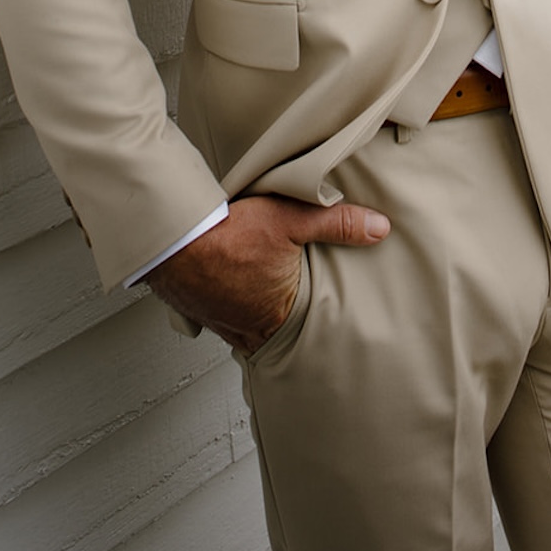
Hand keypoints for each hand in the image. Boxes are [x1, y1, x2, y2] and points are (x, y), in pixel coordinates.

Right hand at [145, 193, 390, 354]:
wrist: (171, 238)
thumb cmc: (228, 232)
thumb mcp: (291, 219)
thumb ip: (337, 224)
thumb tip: (379, 229)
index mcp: (277, 315)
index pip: (305, 328)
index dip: (314, 321)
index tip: (323, 320)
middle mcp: (247, 329)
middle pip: (273, 331)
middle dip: (282, 321)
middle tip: (293, 311)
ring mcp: (219, 324)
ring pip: (245, 327)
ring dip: (252, 315)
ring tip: (261, 299)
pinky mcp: (196, 312)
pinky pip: (218, 317)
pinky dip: (226, 307)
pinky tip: (226, 291)